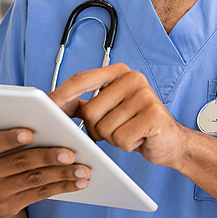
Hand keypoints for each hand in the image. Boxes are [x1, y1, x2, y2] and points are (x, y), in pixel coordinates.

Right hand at [0, 127, 90, 217]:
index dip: (10, 139)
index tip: (30, 132)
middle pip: (20, 163)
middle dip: (47, 156)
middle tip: (70, 152)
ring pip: (34, 180)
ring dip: (61, 175)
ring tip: (83, 169)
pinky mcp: (10, 206)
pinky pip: (40, 194)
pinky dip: (61, 188)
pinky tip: (79, 183)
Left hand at [50, 63, 189, 170]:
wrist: (170, 141)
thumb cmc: (135, 124)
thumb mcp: (107, 109)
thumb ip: (82, 104)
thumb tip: (53, 104)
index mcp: (119, 72)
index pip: (82, 79)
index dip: (62, 94)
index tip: (46, 106)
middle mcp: (133, 78)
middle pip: (91, 112)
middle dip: (96, 130)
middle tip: (115, 129)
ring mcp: (145, 95)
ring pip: (105, 128)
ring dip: (113, 139)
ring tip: (129, 132)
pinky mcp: (154, 115)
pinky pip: (121, 139)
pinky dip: (126, 145)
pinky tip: (139, 138)